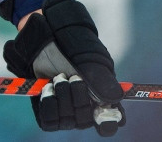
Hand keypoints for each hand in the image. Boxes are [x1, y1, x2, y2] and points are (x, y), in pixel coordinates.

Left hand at [3, 0, 125, 135]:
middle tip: (73, 77)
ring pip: (67, 121)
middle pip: (86, 120)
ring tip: (58, 78)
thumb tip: (115, 98)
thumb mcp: (88, 59)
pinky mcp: (48, 110)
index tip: (101, 111)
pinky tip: (47, 87)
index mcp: (103, 97)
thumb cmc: (72, 47)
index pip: (111, 121)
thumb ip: (101, 78)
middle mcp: (86, 108)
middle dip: (78, 97)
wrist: (45, 39)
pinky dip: (48, 104)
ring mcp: (66, 111)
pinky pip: (49, 121)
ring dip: (62, 98)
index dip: (108, 121)